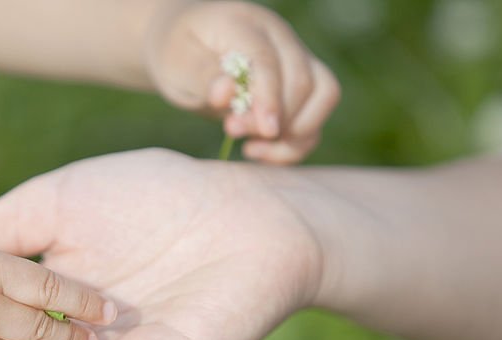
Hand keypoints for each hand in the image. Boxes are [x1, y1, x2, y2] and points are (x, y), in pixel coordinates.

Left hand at [146, 1, 339, 163]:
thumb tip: (226, 91)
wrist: (184, 48)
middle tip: (232, 132)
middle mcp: (279, 37)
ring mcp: (295, 58)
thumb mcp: (177, 64)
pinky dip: (295, 143)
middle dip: (277, 120)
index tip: (265, 132)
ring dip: (295, 135)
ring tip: (252, 149)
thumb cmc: (177, 54)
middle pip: (305, 81)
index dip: (270, 98)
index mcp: (245, 24)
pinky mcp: (299, 85)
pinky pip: (315, 117)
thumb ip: (203, 76)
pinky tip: (260, 152)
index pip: (269, 60)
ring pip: (324, 96)